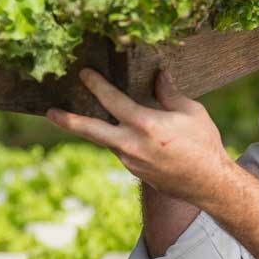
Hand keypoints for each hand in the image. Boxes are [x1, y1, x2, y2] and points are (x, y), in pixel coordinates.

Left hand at [45, 68, 233, 206]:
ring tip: (80, 115)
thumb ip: (170, 93)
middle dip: (68, 120)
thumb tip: (159, 75)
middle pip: (92, 130)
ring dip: (93, 128)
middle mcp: (132, 145)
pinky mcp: (135, 171)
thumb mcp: (191, 112)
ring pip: (105, 140)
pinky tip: (120, 130)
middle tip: (49, 112)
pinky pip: (120, 150)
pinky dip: (116, 138)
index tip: (83, 74)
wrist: (209, 184)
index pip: (113, 101)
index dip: (96, 85)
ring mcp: (130, 162)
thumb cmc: (203, 144)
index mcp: (146, 126)